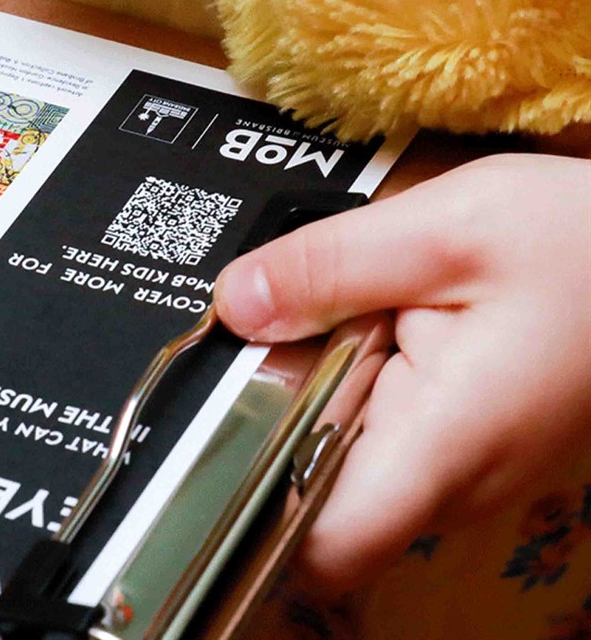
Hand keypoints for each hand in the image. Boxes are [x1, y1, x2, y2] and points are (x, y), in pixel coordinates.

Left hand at [214, 153, 590, 592]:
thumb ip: (326, 266)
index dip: (254, 509)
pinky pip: (384, 442)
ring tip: (364, 320)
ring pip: (347, 467)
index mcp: (445, 442)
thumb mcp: (445, 226)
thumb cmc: (582, 244)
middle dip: (285, 416)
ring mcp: (466, 475)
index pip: (323, 545)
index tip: (218, 439)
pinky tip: (391, 331)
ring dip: (327, 399)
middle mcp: (456, 483)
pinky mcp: (468, 452)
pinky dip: (365, 390)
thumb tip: (234, 304)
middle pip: (317, 496)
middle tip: (304, 331)